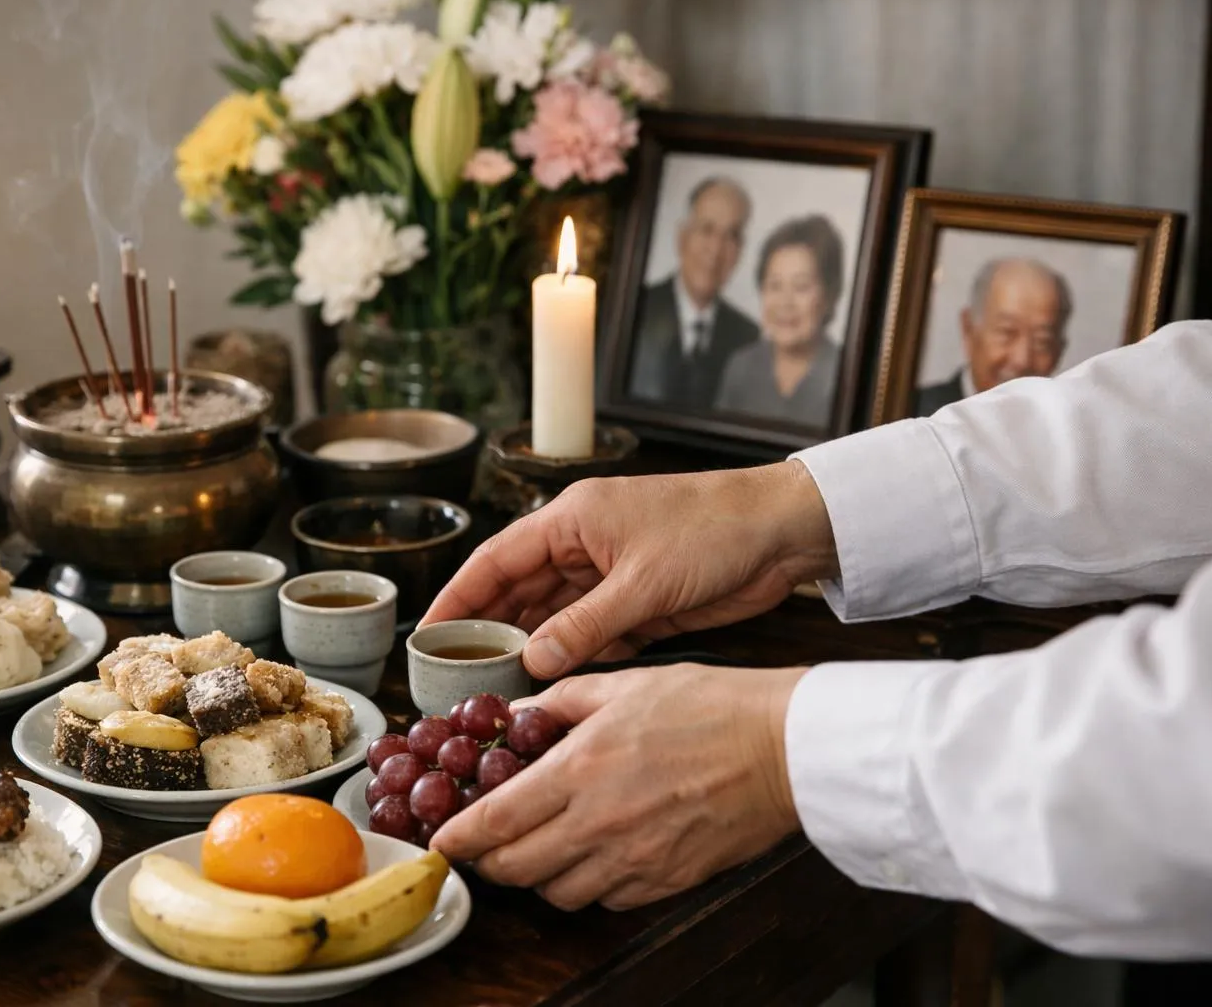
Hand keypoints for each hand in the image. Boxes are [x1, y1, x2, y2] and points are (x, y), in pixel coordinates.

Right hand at [422, 462, 836, 678]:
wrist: (784, 533)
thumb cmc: (715, 532)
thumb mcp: (643, 584)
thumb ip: (585, 625)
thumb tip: (532, 661)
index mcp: (572, 520)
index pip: (496, 560)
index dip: (458, 597)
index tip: (427, 633)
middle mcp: (582, 546)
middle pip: (519, 592)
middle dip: (490, 632)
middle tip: (459, 677)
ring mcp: (609, 575)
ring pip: (553, 618)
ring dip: (532, 650)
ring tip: (499, 691)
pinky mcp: (638, 603)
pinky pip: (591, 634)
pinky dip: (574, 658)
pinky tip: (555, 688)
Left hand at [429, 664, 807, 910]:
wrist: (783, 749)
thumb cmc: (711, 707)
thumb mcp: (623, 684)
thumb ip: (561, 700)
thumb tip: (520, 713)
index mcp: (581, 769)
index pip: (497, 820)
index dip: (459, 837)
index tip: (442, 841)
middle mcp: (600, 823)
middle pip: (517, 868)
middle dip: (490, 861)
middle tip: (483, 846)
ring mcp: (634, 860)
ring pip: (557, 892)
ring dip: (537, 876)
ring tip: (538, 848)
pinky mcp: (666, 882)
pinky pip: (606, 899)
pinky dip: (587, 884)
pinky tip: (592, 856)